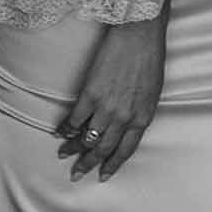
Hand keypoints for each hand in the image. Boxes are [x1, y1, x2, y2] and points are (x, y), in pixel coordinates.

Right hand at [55, 13, 167, 180]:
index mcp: (142, 117)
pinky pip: (75, 119)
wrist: (139, 35)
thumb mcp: (152, 92)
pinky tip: (59, 134)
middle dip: (88, 164)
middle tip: (77, 174)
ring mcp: (107, 107)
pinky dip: (65, 129)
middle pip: (103, 148)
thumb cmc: (150, 59)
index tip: (102, 176)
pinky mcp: (91, 94)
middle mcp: (124, 117)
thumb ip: (139, 111)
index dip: (112, 165)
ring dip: (73, 149)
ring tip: (64, 155)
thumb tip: (125, 123)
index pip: (125, 150)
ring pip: (87, 138)